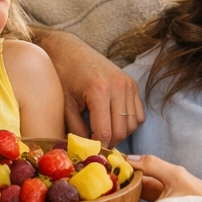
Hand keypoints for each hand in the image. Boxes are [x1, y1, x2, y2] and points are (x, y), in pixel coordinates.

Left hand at [35, 29, 143, 144]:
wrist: (69, 49)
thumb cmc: (63, 75)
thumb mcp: (64, 105)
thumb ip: (76, 129)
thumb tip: (87, 150)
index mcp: (99, 91)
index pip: (105, 132)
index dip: (98, 147)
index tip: (90, 152)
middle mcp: (118, 87)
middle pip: (121, 131)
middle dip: (109, 143)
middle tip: (96, 145)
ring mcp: (128, 84)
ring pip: (132, 125)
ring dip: (120, 134)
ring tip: (103, 132)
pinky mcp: (132, 84)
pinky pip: (139, 114)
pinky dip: (129, 123)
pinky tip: (113, 121)